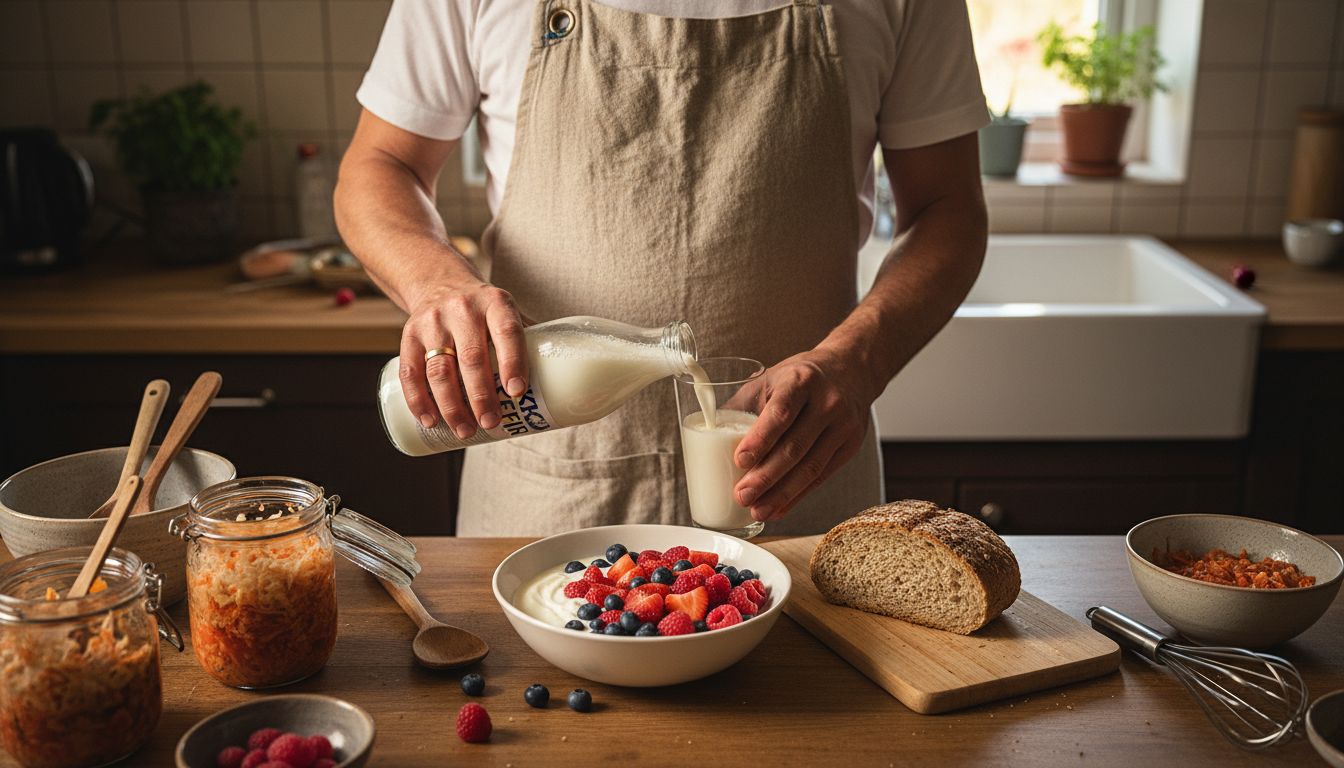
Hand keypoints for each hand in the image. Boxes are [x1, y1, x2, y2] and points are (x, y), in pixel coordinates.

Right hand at [397, 280, 527, 438]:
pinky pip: (410, 371)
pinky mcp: (409, 334)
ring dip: (451, 405)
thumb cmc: (485, 310)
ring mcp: (433, 322)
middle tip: (491, 423)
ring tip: (464, 430)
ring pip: (439, 368)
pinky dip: (419, 399)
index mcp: (496, 304)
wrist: (440, 284)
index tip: (517, 392)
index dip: (513, 362)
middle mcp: (463, 309)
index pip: (507, 332)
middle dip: (482, 396)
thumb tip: (566, 383)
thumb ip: (531, 340)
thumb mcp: (508, 313)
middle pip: (472, 357)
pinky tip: (430, 420)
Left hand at [731, 349, 873, 520]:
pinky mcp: (850, 447)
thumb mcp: (771, 379)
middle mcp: (826, 402)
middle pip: (795, 447)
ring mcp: (843, 426)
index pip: (781, 413)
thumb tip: (708, 433)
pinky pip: (822, 477)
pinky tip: (779, 508)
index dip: (760, 439)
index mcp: (800, 381)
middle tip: (742, 495)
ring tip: (757, 509)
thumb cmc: (800, 377)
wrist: (850, 371)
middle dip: (766, 477)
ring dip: (781, 494)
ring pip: (810, 467)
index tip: (739, 461)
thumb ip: (744, 405)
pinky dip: (798, 496)